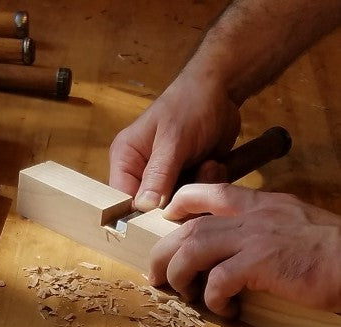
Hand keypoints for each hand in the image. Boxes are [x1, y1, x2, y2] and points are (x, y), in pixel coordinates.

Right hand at [108, 72, 240, 210]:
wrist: (224, 88)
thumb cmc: (190, 105)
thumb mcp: (173, 139)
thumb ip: (158, 174)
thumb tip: (143, 208)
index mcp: (126, 161)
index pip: (122, 200)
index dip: (140, 215)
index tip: (163, 217)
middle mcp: (140, 174)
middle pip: (150, 210)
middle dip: (177, 201)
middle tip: (196, 179)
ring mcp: (164, 180)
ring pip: (176, 207)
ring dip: (196, 191)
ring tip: (208, 165)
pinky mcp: (185, 181)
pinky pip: (194, 200)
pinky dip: (208, 186)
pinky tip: (214, 164)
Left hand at [148, 184, 340, 316]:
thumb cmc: (330, 252)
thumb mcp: (293, 227)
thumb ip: (262, 229)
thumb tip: (234, 248)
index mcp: (263, 204)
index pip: (211, 191)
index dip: (180, 204)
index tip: (167, 220)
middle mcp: (255, 215)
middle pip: (189, 228)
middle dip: (164, 253)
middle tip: (158, 275)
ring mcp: (257, 238)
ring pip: (193, 249)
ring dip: (181, 275)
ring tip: (185, 294)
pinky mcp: (262, 263)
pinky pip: (219, 281)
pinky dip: (214, 299)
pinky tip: (226, 310)